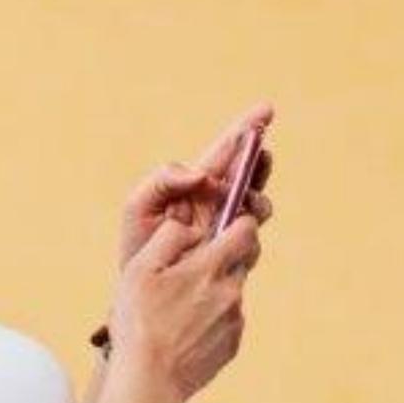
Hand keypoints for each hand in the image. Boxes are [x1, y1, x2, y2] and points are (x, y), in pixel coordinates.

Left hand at [114, 103, 275, 271]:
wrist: (141, 291)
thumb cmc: (137, 246)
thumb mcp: (138, 206)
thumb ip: (163, 180)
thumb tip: (203, 174)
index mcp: (194, 185)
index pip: (224, 152)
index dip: (245, 131)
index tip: (266, 111)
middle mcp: (216, 203)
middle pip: (247, 174)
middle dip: (258, 161)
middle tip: (262, 153)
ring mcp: (227, 227)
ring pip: (255, 204)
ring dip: (257, 196)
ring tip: (246, 199)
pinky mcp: (233, 253)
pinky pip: (251, 236)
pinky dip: (250, 228)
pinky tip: (241, 225)